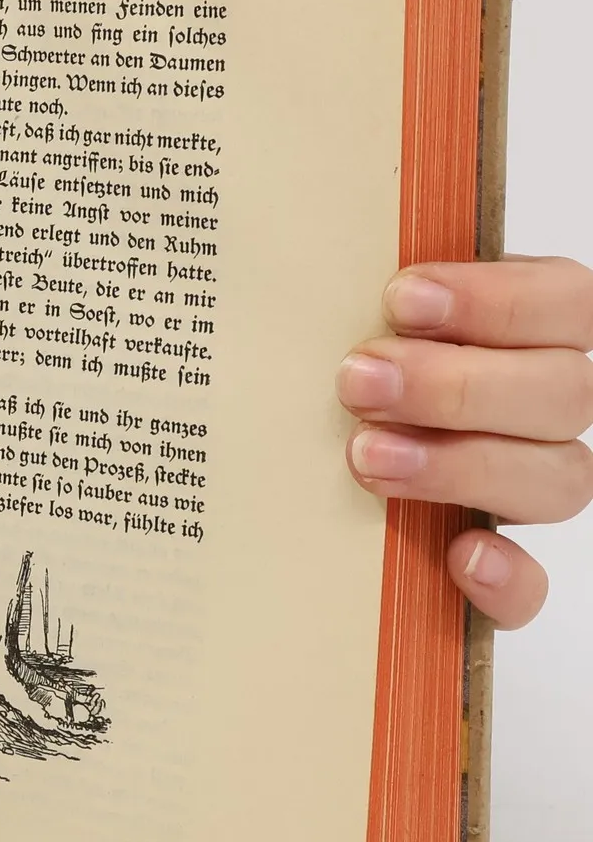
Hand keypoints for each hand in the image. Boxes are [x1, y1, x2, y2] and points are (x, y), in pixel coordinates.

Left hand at [339, 257, 592, 626]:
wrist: (278, 480)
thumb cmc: (323, 373)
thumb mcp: (341, 323)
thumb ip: (359, 300)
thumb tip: (308, 254)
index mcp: (527, 331)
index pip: (567, 302)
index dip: (496, 299)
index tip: (399, 298)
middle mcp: (542, 409)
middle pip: (564, 394)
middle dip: (456, 386)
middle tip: (357, 380)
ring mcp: (526, 487)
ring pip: (557, 479)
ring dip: (461, 464)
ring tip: (363, 454)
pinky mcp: (497, 568)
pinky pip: (530, 586)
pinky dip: (503, 577)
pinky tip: (457, 556)